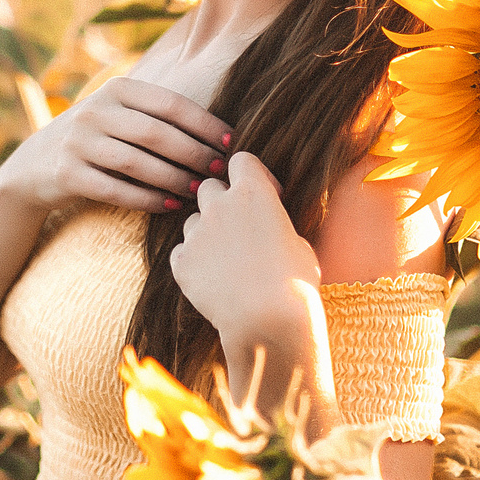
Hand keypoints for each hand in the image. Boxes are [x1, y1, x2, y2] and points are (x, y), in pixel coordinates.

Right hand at [0, 77, 231, 215]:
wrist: (33, 166)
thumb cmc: (96, 141)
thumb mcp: (118, 115)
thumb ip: (156, 115)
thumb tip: (219, 133)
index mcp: (116, 89)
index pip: (170, 103)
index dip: (204, 124)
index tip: (232, 142)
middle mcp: (95, 110)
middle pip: (155, 132)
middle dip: (194, 153)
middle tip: (221, 172)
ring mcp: (78, 142)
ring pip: (136, 162)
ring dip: (174, 179)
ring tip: (199, 191)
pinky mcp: (66, 173)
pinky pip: (115, 189)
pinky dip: (146, 199)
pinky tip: (169, 206)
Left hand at [170, 153, 323, 373]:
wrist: (267, 319)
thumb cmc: (295, 283)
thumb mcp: (299, 244)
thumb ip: (276, 226)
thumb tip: (270, 230)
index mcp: (254, 193)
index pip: (241, 160)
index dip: (251, 175)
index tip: (263, 194)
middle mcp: (220, 205)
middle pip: (209, 187)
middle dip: (221, 201)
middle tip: (238, 228)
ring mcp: (197, 233)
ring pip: (193, 221)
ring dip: (206, 233)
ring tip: (227, 262)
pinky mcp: (181, 262)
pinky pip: (182, 252)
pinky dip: (194, 261)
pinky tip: (213, 280)